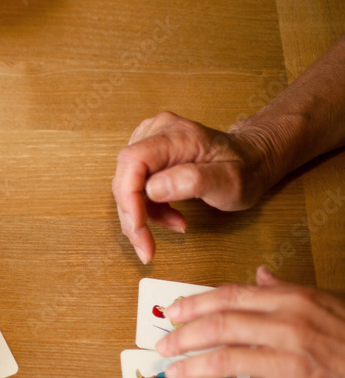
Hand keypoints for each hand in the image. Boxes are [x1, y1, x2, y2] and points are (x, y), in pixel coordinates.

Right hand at [112, 111, 275, 263]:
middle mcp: (158, 131)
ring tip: (174, 223)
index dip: (128, 197)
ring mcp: (150, 140)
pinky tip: (170, 215)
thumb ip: (194, 181)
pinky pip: (134, 185)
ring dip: (142, 214)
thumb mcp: (231, 181)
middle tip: (147, 246)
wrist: (253, 158)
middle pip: (125, 177)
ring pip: (127, 185)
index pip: (133, 161)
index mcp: (178, 135)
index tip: (138, 228)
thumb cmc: (245, 169)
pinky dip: (146, 208)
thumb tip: (153, 189)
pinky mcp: (148, 153)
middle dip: (132, 215)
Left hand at [155, 265, 344, 377]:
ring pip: (226, 361)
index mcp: (292, 301)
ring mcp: (293, 363)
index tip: (171, 313)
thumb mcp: (325, 303)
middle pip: (219, 326)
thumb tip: (260, 275)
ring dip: (191, 369)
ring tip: (172, 376)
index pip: (230, 297)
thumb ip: (287, 290)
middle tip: (163, 348)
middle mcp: (289, 327)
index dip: (193, 305)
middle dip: (183, 337)